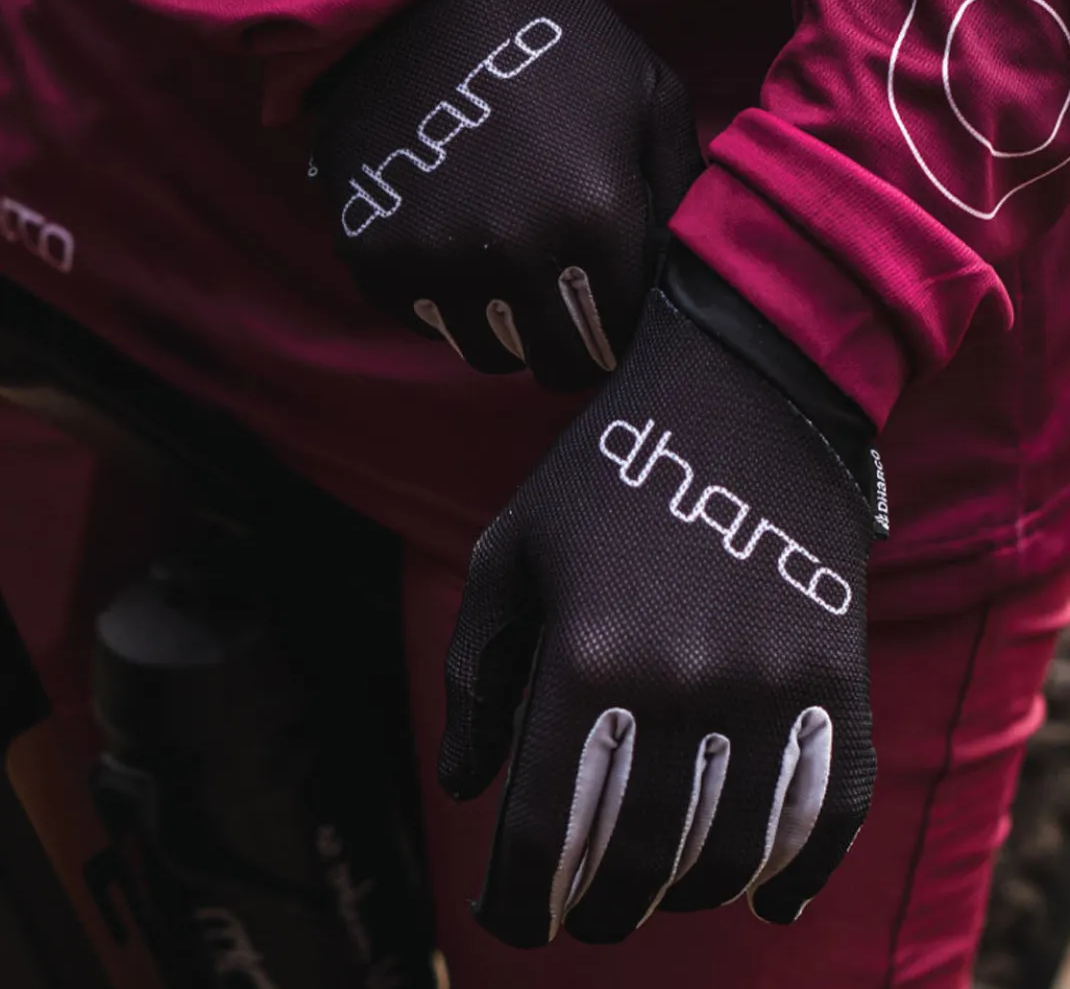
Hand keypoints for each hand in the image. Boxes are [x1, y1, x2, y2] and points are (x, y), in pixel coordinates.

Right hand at [312, 0, 701, 388]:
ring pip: (487, 352)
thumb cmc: (556, 44)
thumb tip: (695, 273)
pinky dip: (444, 298)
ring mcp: (435, 262)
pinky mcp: (374, 258)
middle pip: (557, 363)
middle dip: (571, 339)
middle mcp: (513, 254)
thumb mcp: (651, 94)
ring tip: (508, 259)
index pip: (625, 336)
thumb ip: (684, 192)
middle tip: (565, 296)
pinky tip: (453, 236)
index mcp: (593, 218)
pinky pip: (423, 320)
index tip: (616, 296)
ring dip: (505, 323)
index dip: (627, 322)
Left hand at [438, 245, 883, 944]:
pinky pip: (830, 811)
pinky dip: (797, 871)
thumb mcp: (512, 548)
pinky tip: (765, 899)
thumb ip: (476, 671)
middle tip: (577, 913)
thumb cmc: (606, 471)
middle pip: (638, 860)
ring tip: (653, 889)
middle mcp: (686, 684)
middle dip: (595, 907)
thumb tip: (462, 785)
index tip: (507, 918)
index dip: (518, 897)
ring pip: (730, 853)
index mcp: (589, 654)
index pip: (546, 831)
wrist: (741, 394)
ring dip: (683, 893)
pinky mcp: (839, 676)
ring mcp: (774, 685)